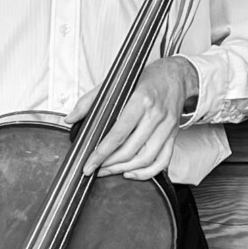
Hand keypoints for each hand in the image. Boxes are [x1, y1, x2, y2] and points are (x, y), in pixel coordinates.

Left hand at [77, 56, 195, 178]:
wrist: (177, 75)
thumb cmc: (147, 78)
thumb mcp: (116, 82)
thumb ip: (90, 100)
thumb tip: (70, 118)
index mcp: (141, 100)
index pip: (119, 133)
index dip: (102, 152)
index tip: (89, 164)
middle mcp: (156, 115)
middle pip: (131, 149)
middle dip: (110, 164)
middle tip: (96, 168)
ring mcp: (167, 127)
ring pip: (147, 158)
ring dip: (125, 169)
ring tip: (109, 170)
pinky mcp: (173, 135)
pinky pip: (162, 160)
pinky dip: (147, 172)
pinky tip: (132, 173)